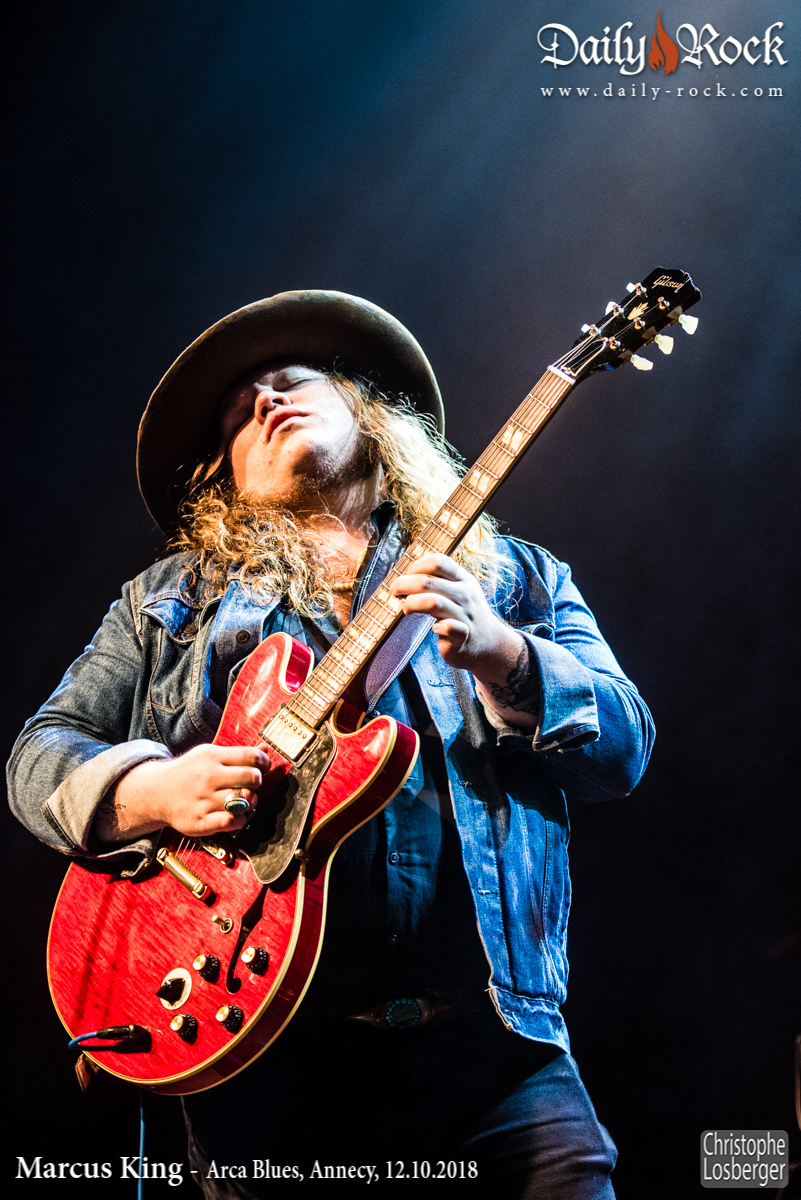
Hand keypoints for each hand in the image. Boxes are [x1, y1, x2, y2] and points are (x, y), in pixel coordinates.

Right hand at [94, 744, 272, 843]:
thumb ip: (239, 754)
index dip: (264, 763)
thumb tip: (267, 750)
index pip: (252, 757)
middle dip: (257, 781)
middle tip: (251, 784)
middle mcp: (208, 778)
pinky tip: (235, 813)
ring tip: (243, 799)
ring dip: (251, 801)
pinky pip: (234, 821)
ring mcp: (204, 801)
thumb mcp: (210, 755)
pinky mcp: (201, 822)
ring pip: (246, 801)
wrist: (157, 793)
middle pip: (253, 778)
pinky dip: (240, 819)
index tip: (262, 767)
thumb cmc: (190, 772)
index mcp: (212, 757)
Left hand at [390, 553, 537, 729]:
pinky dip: (438, 627)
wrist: (489, 643)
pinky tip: (434, 629)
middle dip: (404, 584)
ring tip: (405, 609)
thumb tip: (406, 576)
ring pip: (434, 602)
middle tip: (395, 591)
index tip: (408, 576)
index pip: (438, 561)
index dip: (417, 566)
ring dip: (412, 603)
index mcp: (462, 579)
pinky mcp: (462, 636)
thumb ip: (438, 581)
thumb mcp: (458, 590)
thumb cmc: (464, 614)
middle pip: (428, 581)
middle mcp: (464, 594)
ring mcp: (464, 615)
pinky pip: (449, 627)